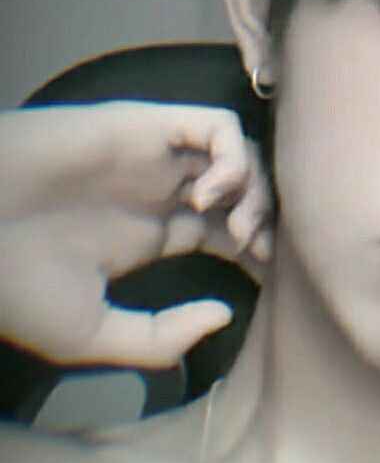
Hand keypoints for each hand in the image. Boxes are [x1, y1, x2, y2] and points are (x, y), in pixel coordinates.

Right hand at [0, 102, 272, 367]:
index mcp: (150, 235)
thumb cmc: (15, 287)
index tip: (270, 278)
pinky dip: (230, 155)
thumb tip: (224, 315)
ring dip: (254, 188)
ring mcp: (154, 157)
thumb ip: (160, 338)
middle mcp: (158, 191)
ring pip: (236, 154)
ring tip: (238, 226)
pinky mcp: (143, 126)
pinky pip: (212, 124)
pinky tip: (210, 194)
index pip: (226, 231)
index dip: (256, 250)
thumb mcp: (91, 336)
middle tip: (259, 252)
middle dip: (265, 217)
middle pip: (241, 189)